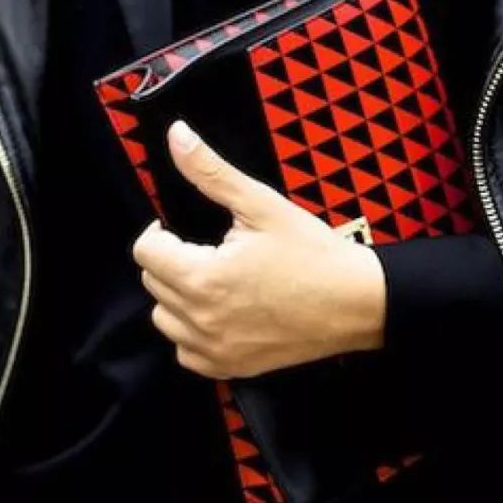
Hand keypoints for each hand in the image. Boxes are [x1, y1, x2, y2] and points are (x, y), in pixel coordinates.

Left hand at [131, 120, 385, 378]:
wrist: (357, 302)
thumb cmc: (314, 253)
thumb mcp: (261, 204)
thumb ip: (210, 171)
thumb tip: (176, 135)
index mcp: (203, 278)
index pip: (145, 252)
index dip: (158, 232)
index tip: (180, 229)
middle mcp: (202, 320)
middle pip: (153, 283)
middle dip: (171, 261)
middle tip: (207, 250)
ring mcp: (215, 349)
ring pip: (165, 319)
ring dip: (177, 297)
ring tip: (212, 279)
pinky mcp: (231, 367)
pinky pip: (187, 352)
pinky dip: (193, 333)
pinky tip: (219, 312)